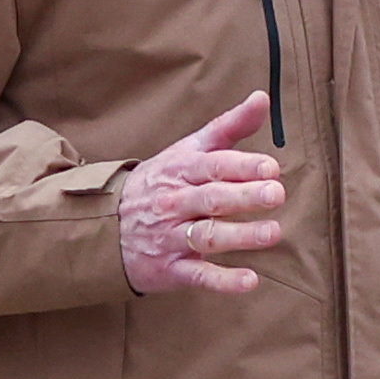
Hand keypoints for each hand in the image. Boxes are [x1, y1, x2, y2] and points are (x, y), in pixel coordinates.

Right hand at [119, 91, 290, 295]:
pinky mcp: (170, 268)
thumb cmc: (159, 184)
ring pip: (206, 236)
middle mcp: (175, 203)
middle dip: (244, 196)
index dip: (241, 166)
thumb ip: (228, 127)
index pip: (212, 165)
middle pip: (212, 199)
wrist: (104, 227)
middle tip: (275, 194)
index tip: (270, 167)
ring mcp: (171, 237)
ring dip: (240, 236)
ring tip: (272, 233)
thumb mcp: (187, 151)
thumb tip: (262, 98)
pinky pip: (198, 275)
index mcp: (180, 171)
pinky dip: (223, 280)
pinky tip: (250, 281)